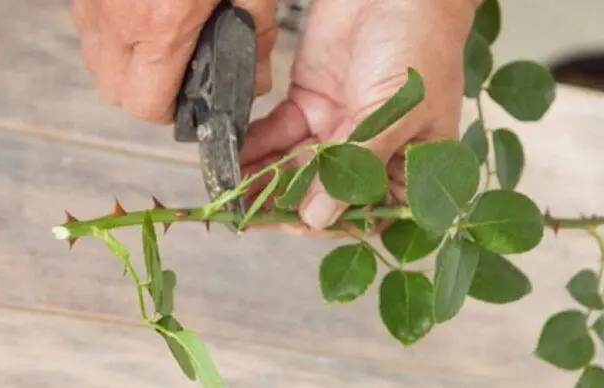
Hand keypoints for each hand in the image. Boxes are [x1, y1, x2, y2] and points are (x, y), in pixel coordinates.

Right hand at [71, 0, 277, 122]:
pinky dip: (112, 32)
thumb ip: (254, 37)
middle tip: (176, 73)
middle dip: (144, 92)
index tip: (186, 101)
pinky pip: (89, 24)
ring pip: (96, 58)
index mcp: (159, 25)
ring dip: (126, 63)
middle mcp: (114, 15)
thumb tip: (255, 80)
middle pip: (114, 89)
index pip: (144, 104)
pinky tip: (143, 12)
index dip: (168, 111)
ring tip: (161, 42)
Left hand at [240, 0, 479, 235]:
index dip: (334, 223)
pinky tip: (235, 158)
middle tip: (250, 214)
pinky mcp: (309, 102)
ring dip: (264, 180)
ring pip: (295, 166)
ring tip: (232, 193)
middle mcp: (367, 152)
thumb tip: (319, 218)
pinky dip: (256, 146)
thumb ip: (354, 164)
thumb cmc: (418, 45)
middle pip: (323, 192)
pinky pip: (278, 132)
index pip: (367, 210)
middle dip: (286, 205)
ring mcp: (335, 127)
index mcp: (404, 162)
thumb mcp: (394, 113)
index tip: (298, 224)